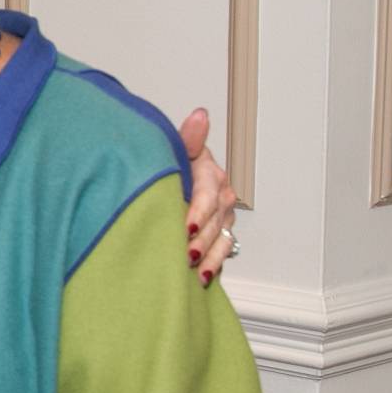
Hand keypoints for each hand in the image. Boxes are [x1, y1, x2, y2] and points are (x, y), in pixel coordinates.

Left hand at [179, 107, 238, 282]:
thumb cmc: (171, 165)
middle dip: (200, 238)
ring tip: (193, 268)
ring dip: (208, 255)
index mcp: (210, 173)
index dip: (198, 212)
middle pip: (215, 220)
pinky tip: (201, 277)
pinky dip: (213, 265)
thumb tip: (200, 115)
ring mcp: (223, 216)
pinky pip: (222, 251)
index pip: (209, 194)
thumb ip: (188, 139)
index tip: (185, 227)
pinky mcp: (220, 232)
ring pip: (219, 238)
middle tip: (185, 253)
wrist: (168, 180)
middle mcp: (221, 194)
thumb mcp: (176, 150)